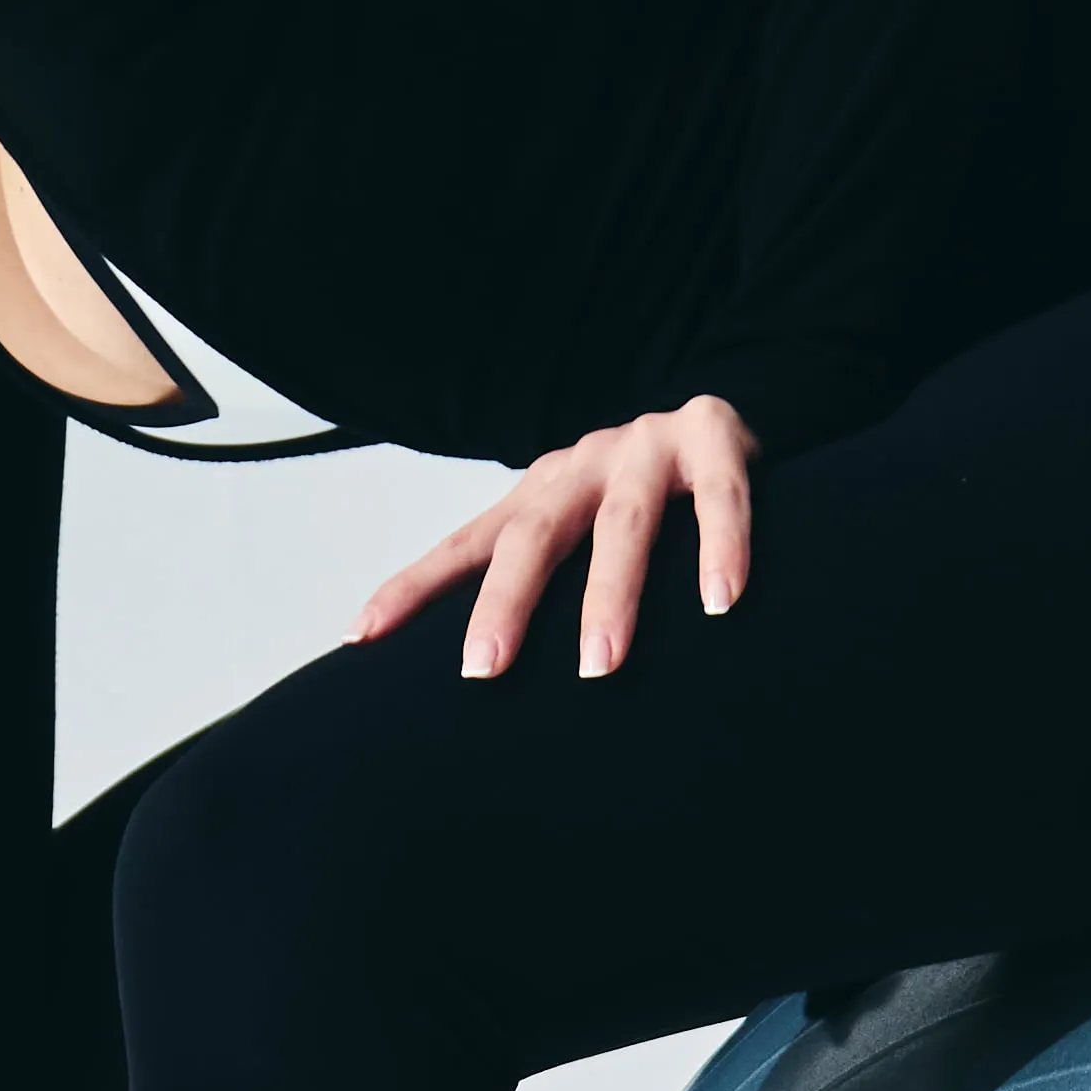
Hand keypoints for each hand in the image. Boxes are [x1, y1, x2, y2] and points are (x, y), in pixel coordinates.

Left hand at [356, 394, 755, 687]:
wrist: (731, 414)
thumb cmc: (649, 498)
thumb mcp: (582, 531)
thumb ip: (538, 586)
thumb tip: (483, 676)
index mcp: (540, 494)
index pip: (466, 544)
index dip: (414, 587)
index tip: (359, 637)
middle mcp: (582, 468)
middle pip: (534, 534)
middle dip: (505, 601)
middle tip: (483, 669)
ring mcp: (647, 448)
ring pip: (623, 524)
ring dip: (609, 595)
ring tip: (600, 666)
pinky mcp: (715, 438)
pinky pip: (721, 496)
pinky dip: (720, 546)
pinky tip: (720, 600)